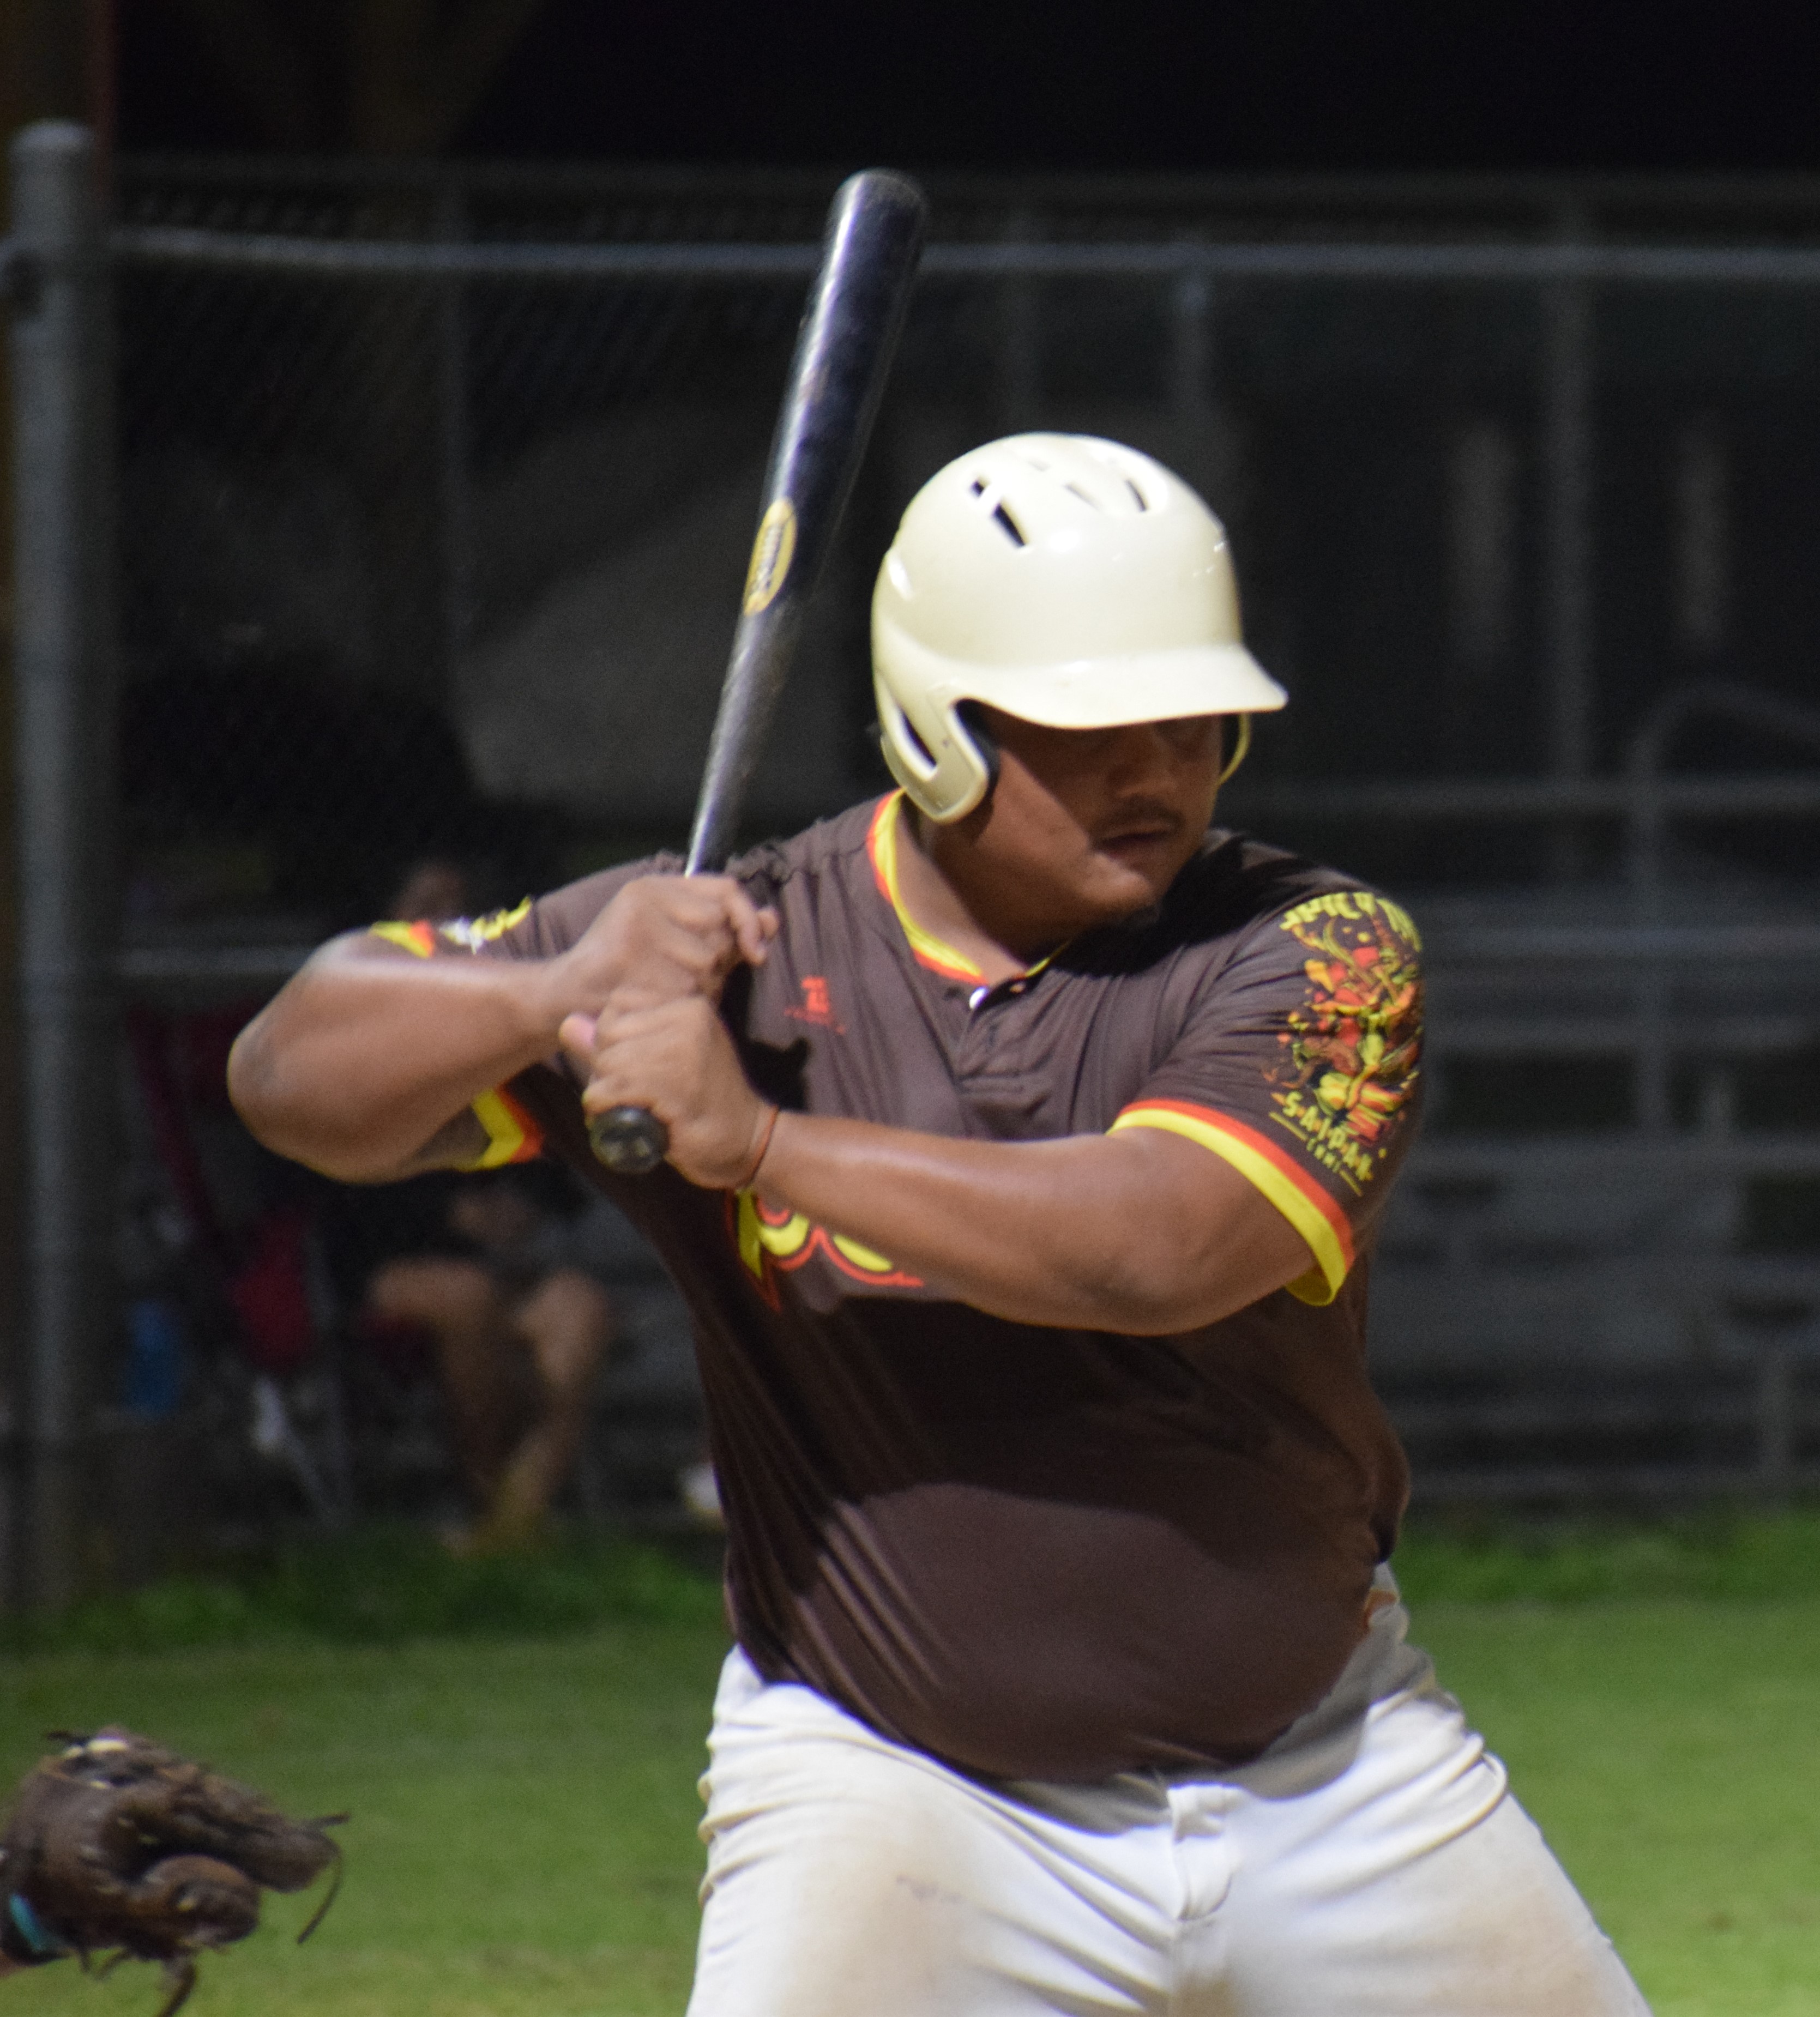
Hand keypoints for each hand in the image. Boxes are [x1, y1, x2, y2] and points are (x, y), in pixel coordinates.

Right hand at [538, 876, 777, 1032]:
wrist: (568, 998)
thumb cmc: (633, 975)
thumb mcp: (682, 946)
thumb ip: (729, 933)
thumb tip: (774, 919)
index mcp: (659, 887)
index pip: (727, 891)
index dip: (749, 921)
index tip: (757, 954)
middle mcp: (647, 895)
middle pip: (720, 928)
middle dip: (716, 964)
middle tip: (684, 980)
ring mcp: (636, 920)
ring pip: (705, 959)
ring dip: (697, 987)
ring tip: (665, 991)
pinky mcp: (626, 949)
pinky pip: (681, 982)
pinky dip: (677, 1001)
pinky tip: (656, 1003)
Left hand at [562, 992, 774, 1189]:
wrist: (749, 1141)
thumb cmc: (702, 1104)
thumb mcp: (664, 1061)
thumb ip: (616, 1042)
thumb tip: (567, 1024)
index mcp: (690, 1006)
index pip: (620, 1003)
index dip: (611, 1037)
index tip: (630, 1066)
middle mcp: (688, 1020)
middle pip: (609, 1031)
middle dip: (604, 1065)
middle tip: (623, 1093)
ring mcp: (683, 1052)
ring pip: (608, 1061)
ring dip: (602, 1090)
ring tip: (620, 1108)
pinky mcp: (674, 1087)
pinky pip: (612, 1088)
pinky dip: (602, 1107)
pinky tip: (615, 1118)